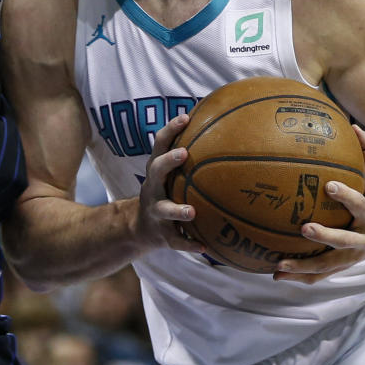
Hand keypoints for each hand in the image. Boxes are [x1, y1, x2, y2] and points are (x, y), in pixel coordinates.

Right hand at [133, 113, 200, 253]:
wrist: (139, 228)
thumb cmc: (165, 192)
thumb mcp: (169, 174)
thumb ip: (189, 155)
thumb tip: (225, 127)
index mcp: (157, 170)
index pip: (160, 143)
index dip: (170, 129)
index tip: (186, 117)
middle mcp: (153, 187)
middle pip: (156, 170)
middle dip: (168, 161)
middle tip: (183, 153)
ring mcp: (156, 211)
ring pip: (164, 210)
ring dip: (177, 210)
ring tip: (191, 212)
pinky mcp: (162, 235)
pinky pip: (176, 241)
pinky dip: (190, 245)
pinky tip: (205, 247)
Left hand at [274, 127, 364, 281]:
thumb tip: (354, 126)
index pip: (363, 205)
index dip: (348, 196)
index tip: (330, 185)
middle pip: (347, 242)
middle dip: (327, 237)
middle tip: (304, 228)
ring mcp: (355, 256)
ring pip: (331, 265)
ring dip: (305, 267)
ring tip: (279, 266)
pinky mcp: (344, 264)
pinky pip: (323, 274)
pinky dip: (302, 276)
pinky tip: (278, 275)